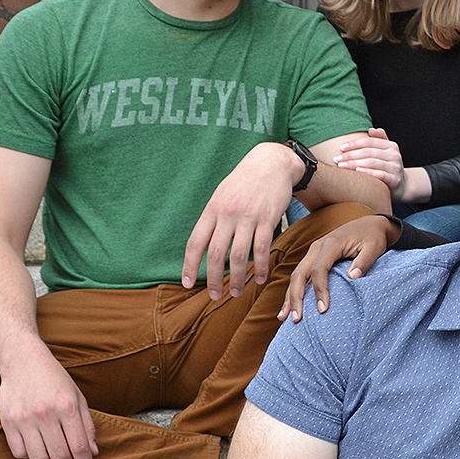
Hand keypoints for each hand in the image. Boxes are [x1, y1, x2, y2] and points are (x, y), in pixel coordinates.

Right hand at [0, 346, 97, 458]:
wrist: (23, 360)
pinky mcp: (7, 422)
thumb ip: (87, 425)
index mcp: (66, 407)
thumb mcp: (78, 397)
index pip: (79, 446)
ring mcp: (24, 418)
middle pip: (59, 456)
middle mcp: (45, 414)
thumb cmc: (54, 379)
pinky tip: (38, 449)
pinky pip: (19, 452)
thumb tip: (92, 452)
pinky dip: (30, 457)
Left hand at [182, 141, 297, 299]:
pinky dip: (261, 267)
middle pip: (215, 254)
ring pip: (239, 256)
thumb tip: (204, 244)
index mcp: (212, 210)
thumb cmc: (245, 181)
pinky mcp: (268, 218)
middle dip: (213, 280)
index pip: (195, 242)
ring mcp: (248, 217)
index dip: (189, 266)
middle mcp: (227, 214)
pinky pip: (262, 248)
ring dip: (237, 278)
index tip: (187, 284)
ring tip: (236, 292)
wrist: (271, 162)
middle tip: (215, 296)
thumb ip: (213, 219)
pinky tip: (261, 278)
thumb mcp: (221, 195)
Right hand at [278, 214, 402, 321]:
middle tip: (297, 319)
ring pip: (295, 275)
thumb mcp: (374, 247)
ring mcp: (313, 252)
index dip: (319, 290)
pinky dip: (293, 291)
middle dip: (296, 297)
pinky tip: (288, 307)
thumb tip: (353, 277)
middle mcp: (317, 247)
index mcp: (331, 244)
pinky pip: (300, 275)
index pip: (319, 269)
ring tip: (283, 318)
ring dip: (289, 296)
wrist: (369, 224)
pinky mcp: (313, 258)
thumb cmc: (372, 237)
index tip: (323, 309)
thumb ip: (365, 261)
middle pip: (299, 273)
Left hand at [335, 128, 407, 198]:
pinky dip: (368, 172)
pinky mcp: (395, 180)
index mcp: (391, 146)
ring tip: (341, 166)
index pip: (369, 142)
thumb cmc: (389, 167)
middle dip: (350, 155)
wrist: (403, 186)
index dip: (354, 144)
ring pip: (371, 162)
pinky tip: (357, 172)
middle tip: (336, 159)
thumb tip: (371, 130)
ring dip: (354, 164)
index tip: (341, 148)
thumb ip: (380, 139)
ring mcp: (395, 168)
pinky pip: (379, 174)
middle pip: (368, 152)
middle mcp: (394, 155)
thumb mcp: (387, 151)